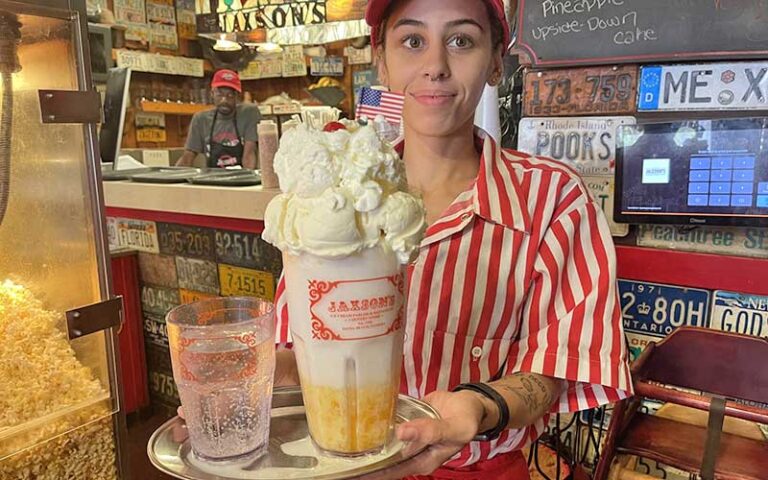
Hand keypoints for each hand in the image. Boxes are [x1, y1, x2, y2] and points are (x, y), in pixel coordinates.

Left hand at [353, 390, 486, 479]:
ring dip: (365, 440)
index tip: (349, 471)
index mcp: (423, 460)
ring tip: (340, 438)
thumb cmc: (467, 419)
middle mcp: (411, 452)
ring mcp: (407, 436)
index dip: (370, 472)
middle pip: (382, 459)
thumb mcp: (455, 429)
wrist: (469, 403)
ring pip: (382, 441)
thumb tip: (402, 432)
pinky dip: (375, 420)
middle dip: (362, 459)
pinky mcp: (405, 421)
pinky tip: (358, 416)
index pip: (390, 471)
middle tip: (337, 454)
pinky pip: (388, 422)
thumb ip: (430, 432)